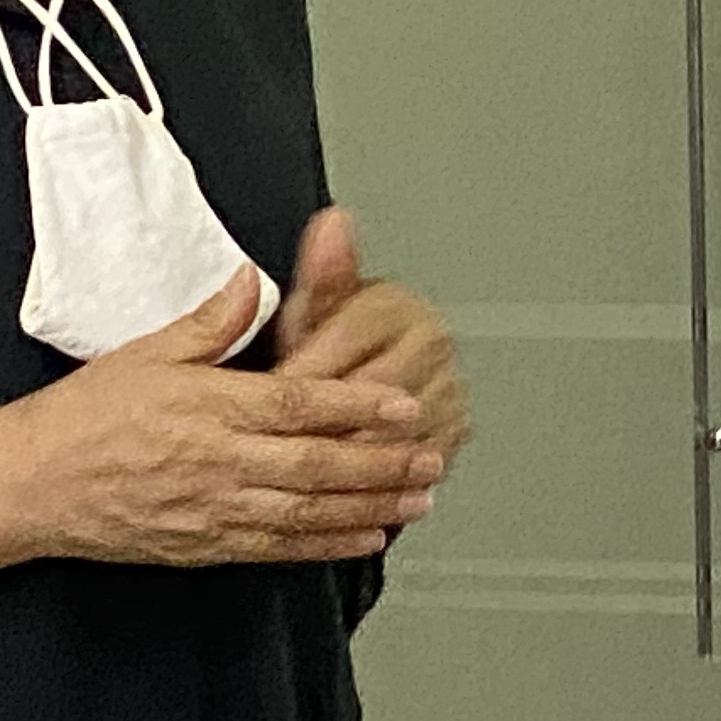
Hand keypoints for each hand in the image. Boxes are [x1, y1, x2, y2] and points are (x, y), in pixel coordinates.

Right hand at [10, 265, 436, 568]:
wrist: (31, 485)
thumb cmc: (85, 416)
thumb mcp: (146, 352)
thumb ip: (210, 321)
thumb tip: (253, 280)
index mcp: (209, 407)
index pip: (300, 405)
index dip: (359, 406)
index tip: (405, 405)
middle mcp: (218, 462)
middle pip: (317, 465)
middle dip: (382, 463)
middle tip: (431, 458)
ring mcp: (214, 510)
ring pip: (308, 512)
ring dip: (369, 506)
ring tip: (417, 498)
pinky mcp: (205, 546)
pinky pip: (278, 548)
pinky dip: (328, 544)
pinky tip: (366, 536)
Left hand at [273, 208, 473, 508]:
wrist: (373, 363)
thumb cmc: (335, 334)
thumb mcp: (317, 301)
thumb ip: (323, 270)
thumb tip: (333, 223)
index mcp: (400, 307)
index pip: (348, 349)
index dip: (301, 379)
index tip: (265, 402)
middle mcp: (433, 345)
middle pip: (374, 398)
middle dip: (324, 427)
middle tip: (280, 450)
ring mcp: (448, 389)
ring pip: (397, 436)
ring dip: (352, 464)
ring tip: (310, 482)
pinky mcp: (454, 429)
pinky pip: (416, 465)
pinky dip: (383, 485)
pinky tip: (350, 497)